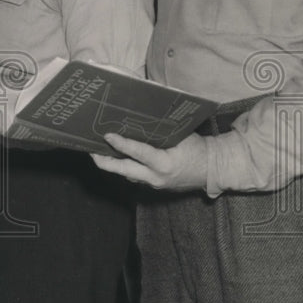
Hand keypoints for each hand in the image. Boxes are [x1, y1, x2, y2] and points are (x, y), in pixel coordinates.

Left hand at [90, 132, 209, 190]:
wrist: (212, 169)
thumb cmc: (197, 148)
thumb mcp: (181, 136)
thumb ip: (161, 130)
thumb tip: (140, 116)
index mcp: (164, 163)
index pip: (138, 153)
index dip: (121, 144)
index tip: (107, 135)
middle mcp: (155, 177)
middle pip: (122, 170)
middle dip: (104, 161)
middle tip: (90, 150)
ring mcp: (154, 184)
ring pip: (126, 174)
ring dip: (112, 163)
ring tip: (98, 150)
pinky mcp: (154, 186)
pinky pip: (134, 176)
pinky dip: (124, 166)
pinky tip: (115, 157)